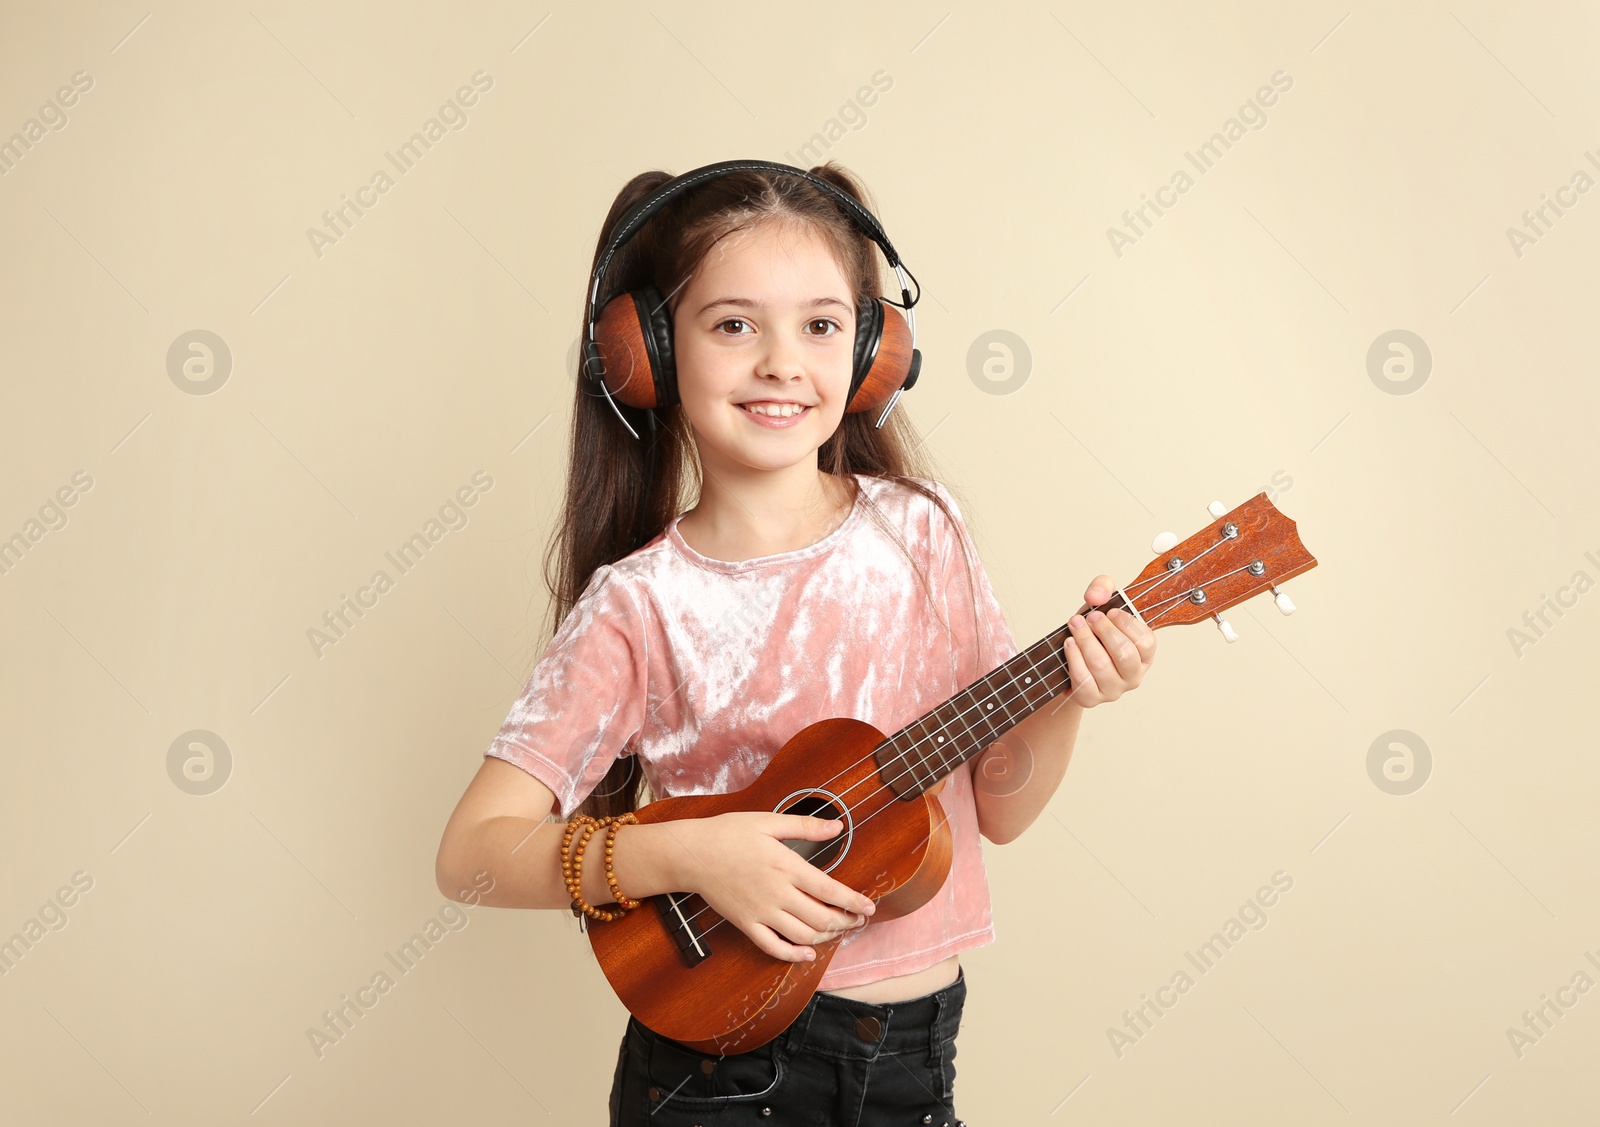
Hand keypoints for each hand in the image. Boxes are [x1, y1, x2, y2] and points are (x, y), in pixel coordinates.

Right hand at [676, 812, 876, 963]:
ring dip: (825, 937)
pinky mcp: (746, 924)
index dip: (853, 902)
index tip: (869, 908)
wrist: (692, 854)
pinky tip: (806, 953)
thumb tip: (838, 826)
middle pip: (821, 918)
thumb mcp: (769, 821)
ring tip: (837, 932)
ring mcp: (761, 912)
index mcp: (786, 866)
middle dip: (845, 922)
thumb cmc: (729, 833)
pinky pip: (772, 947)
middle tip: (857, 920)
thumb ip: (806, 826)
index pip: (830, 890)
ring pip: (802, 935)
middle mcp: (777, 893)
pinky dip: (793, 955)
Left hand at [1060, 575, 1156, 707]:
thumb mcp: (1101, 604)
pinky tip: (1069, 644)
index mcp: (1145, 654)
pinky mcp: (1091, 699)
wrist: (1070, 660)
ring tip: (1075, 625)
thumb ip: (1103, 587)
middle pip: (1124, 654)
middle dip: (1103, 630)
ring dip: (1085, 640)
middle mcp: (1134, 675)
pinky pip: (1083, 680)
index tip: (1109, 612)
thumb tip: (1095, 596)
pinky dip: (1074, 658)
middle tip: (1090, 618)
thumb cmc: (1093, 632)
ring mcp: (1113, 690)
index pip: (1146, 641)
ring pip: (1102, 665)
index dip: (1126, 623)